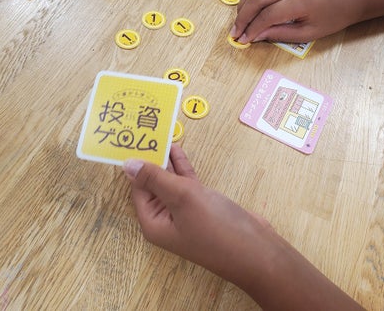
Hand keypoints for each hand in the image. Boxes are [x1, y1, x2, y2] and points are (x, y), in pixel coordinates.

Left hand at [123, 144, 363, 310]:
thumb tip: (127, 164)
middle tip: (148, 131)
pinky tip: (179, 150)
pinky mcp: (203, 208)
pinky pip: (187, 185)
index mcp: (153, 223)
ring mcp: (185, 214)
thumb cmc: (216, 226)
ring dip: (167, 162)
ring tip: (162, 135)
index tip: (136, 139)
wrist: (257, 251)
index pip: (137, 188)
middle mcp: (165, 220)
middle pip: (152, 185)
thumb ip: (155, 178)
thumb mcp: (182, 197)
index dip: (137, 164)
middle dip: (151, 160)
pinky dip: (183, 169)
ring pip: (170, 183)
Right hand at [231, 0, 361, 42]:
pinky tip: (247, 10)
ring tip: (239, 22)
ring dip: (243, 5)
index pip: (268, 14)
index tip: (243, 40)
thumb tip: (255, 36)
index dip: (252, 28)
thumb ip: (280, 34)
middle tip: (235, 32)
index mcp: (303, 0)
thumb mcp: (309, 33)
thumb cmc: (332, 17)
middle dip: (242, 17)